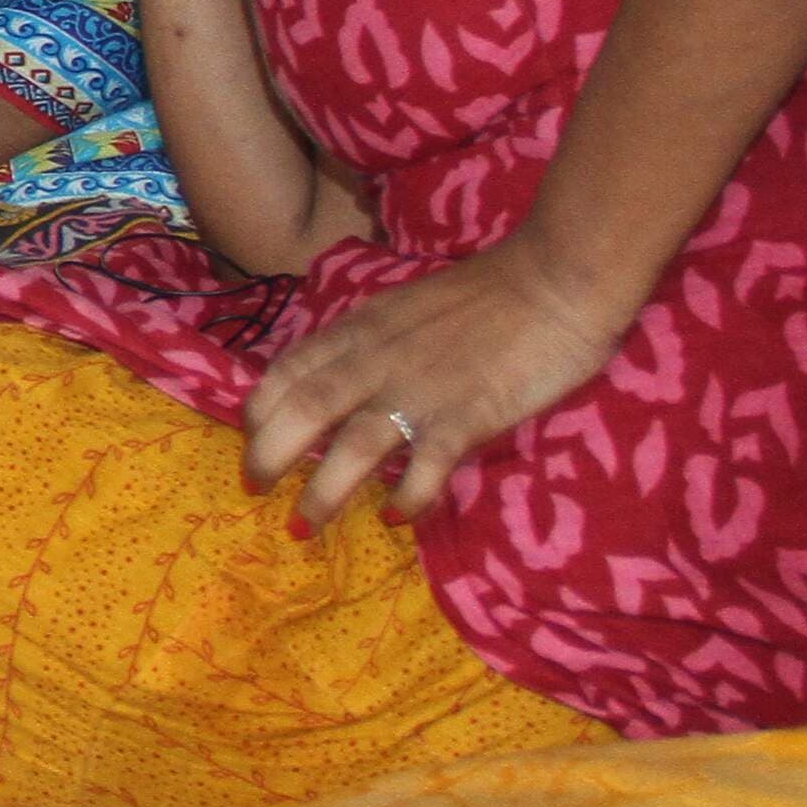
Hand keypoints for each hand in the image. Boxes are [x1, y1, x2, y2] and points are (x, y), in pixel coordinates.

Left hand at [241, 241, 630, 526]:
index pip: (287, 371)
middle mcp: (376, 361)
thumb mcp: (404, 308)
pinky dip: (406, 498)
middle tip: (255, 490)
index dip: (259, 410)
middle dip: (268, 456)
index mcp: (359, 330)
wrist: (555, 281)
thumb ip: (369, 343)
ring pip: (353, 448)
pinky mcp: (467, 416)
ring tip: (306, 525)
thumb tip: (340, 380)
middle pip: (302, 412)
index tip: (250, 438)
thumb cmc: (486, 292)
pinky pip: (425, 469)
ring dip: (323, 492)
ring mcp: (420, 390)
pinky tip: (395, 518)